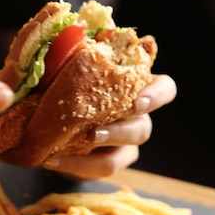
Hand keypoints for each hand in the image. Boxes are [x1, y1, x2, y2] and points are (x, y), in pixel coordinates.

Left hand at [42, 73, 176, 178]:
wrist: (54, 124)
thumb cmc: (68, 89)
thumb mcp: (69, 72)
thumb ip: (71, 61)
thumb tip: (59, 48)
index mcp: (134, 88)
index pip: (164, 89)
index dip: (157, 95)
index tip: (138, 102)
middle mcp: (137, 116)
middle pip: (143, 126)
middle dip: (120, 131)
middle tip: (94, 133)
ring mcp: (126, 142)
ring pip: (126, 150)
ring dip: (98, 150)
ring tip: (67, 147)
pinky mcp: (111, 161)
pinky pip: (103, 166)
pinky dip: (77, 165)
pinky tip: (51, 159)